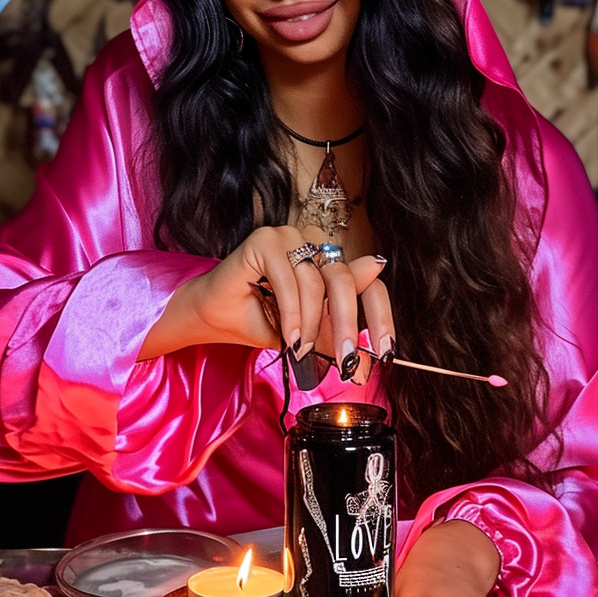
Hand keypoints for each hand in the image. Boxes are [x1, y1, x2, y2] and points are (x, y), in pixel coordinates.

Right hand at [139, 225, 392, 378]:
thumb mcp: (308, 331)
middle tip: (345, 359)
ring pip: (316, 282)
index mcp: (326, 262)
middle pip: (345, 280)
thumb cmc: (258, 321)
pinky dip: (291, 313)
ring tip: (298, 349)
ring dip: (309, 324)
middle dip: (348, 325)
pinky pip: (290, 279)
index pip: (366, 281)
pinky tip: (286, 336)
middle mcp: (311, 244)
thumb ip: (338, 319)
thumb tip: (377, 325)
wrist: (211, 318)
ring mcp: (289, 237)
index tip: (386, 349)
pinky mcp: (265, 239)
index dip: (380, 314)